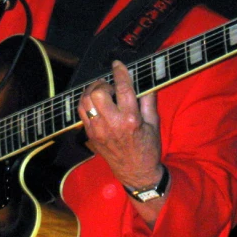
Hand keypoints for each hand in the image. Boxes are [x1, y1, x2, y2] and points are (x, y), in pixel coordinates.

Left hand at [78, 60, 163, 193]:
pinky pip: (81, 111)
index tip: (117, 64)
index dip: (119, 72)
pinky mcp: (90, 134)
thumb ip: (148, 100)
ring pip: (85, 100)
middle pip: (98, 92)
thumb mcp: (154, 123)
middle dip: (104, 84)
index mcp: (130, 120)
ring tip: (103, 92)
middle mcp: (112, 124)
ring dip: (93, 91)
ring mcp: (98, 130)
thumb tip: (144, 81)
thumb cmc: (148, 148)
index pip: (122, 89)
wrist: (136, 172)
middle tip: (112, 87)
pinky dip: (86, 101)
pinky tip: (95, 102)